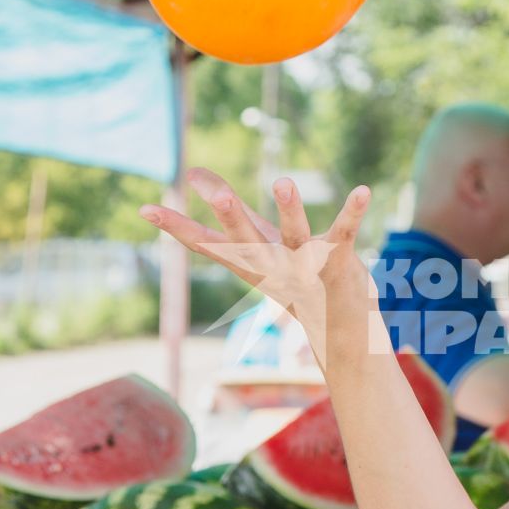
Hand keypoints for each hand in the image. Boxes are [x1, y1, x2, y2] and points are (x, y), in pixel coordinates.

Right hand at [140, 168, 373, 359]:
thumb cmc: (295, 278)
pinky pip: (345, 234)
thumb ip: (233, 214)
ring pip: (295, 237)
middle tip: (218, 195)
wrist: (339, 332)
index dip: (176, 227)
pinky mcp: (339, 263)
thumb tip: (196, 175)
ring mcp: (306, 266)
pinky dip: (353, 212)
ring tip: (283, 182)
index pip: (206, 243)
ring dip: (290, 210)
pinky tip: (363, 190)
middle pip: (247, 242)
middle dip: (232, 219)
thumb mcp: (259, 247)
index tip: (145, 208)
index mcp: (250, 262)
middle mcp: (273, 266)